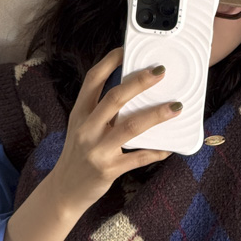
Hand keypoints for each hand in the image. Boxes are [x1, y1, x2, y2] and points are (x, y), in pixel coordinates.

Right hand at [48, 46, 180, 216]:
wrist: (64, 191)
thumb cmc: (79, 154)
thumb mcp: (82, 128)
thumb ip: (101, 111)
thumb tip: (133, 91)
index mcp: (79, 114)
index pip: (92, 80)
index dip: (110, 61)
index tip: (127, 48)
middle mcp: (86, 129)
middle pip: (114, 98)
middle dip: (139, 82)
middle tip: (160, 71)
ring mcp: (97, 150)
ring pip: (130, 127)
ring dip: (156, 114)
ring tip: (176, 106)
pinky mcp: (109, 170)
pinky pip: (138, 158)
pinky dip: (156, 151)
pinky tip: (170, 146)